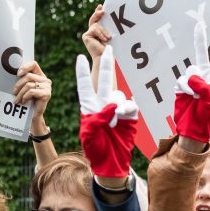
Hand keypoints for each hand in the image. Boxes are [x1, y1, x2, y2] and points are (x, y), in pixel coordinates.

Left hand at [13, 60, 51, 116]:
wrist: (33, 114)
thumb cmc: (27, 100)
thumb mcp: (24, 88)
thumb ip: (23, 80)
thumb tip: (12, 72)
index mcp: (40, 76)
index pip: (34, 64)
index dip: (25, 67)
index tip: (18, 74)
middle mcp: (45, 80)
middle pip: (29, 76)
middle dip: (18, 84)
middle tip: (13, 92)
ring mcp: (47, 87)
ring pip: (29, 85)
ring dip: (20, 93)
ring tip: (17, 100)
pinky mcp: (47, 94)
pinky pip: (31, 91)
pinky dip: (25, 97)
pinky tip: (23, 101)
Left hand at [76, 47, 138, 179]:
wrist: (110, 161)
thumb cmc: (95, 148)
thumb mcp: (90, 134)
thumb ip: (98, 117)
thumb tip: (113, 105)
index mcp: (88, 107)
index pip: (84, 86)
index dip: (82, 72)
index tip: (79, 58)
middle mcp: (102, 105)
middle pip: (104, 81)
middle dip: (106, 65)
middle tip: (108, 49)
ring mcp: (116, 109)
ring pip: (119, 95)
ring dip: (117, 104)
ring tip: (114, 120)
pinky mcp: (129, 116)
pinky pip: (130, 106)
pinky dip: (127, 110)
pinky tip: (123, 117)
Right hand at [82, 5, 111, 60]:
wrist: (105, 57)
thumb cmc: (110, 49)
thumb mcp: (109, 35)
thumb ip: (107, 28)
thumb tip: (108, 17)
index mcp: (97, 33)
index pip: (96, 21)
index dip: (97, 13)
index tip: (100, 6)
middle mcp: (90, 33)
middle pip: (93, 20)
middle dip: (97, 14)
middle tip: (103, 10)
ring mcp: (87, 34)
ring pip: (96, 25)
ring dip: (103, 31)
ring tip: (108, 38)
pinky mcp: (86, 36)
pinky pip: (94, 29)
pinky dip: (100, 34)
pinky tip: (104, 39)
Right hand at [173, 21, 209, 143]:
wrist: (192, 127)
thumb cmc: (206, 117)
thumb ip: (202, 87)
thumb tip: (190, 77)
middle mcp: (205, 77)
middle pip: (202, 55)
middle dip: (200, 39)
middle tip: (198, 24)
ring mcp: (193, 81)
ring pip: (190, 71)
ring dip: (191, 84)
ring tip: (195, 97)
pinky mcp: (182, 85)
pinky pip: (181, 80)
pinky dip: (184, 88)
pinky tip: (187, 97)